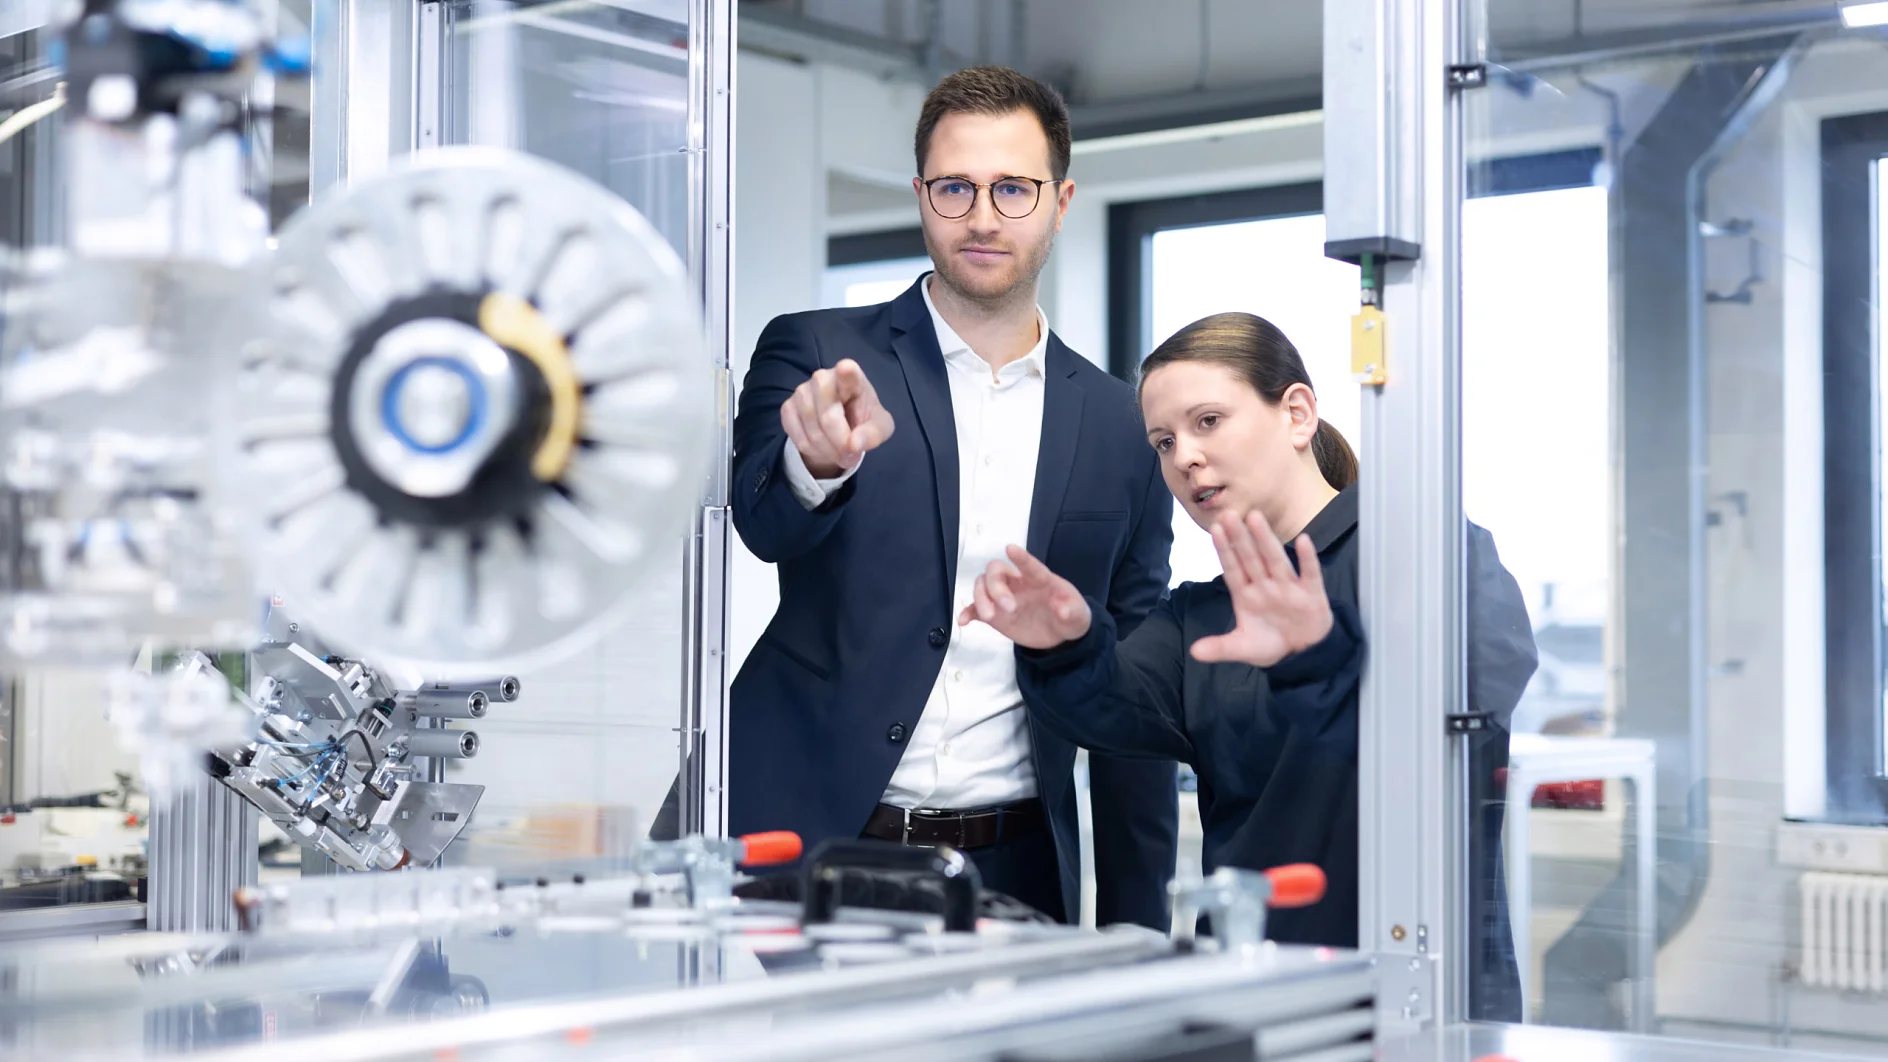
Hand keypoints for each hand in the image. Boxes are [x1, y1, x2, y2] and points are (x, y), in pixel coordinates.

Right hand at [781, 359, 894, 478]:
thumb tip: (854, 444)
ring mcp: (802, 391)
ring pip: (811, 428)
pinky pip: (797, 437)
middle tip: (851, 454)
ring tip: (841, 455)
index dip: (846, 372)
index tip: (845, 369)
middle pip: (827, 414)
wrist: (842, 426)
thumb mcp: (880, 427)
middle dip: (839, 440)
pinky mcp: (788, 407)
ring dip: (828, 450)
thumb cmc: (863, 419)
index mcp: (852, 378)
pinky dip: (812, 450)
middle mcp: (823, 378)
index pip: (847, 372)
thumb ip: (874, 434)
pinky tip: (824, 449)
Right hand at [957, 545, 1092, 649]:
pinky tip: (964, 621)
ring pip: (982, 586)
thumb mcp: (1079, 616)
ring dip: (981, 598)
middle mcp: (1018, 583)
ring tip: (990, 616)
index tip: (1010, 548)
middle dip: (997, 587)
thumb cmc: (1070, 616)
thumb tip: (1061, 608)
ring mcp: (1003, 597)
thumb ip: (1072, 611)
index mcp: (1040, 579)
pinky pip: (976, 608)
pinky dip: (967, 612)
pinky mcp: (994, 613)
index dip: (1020, 558)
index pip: (1029, 565)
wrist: (1059, 634)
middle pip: (996, 572)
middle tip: (1009, 608)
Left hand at [1190, 512, 1333, 667]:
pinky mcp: (1311, 594)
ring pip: (1275, 560)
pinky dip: (1308, 559)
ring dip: (1266, 540)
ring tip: (1256, 518)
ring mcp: (1288, 587)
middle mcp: (1265, 586)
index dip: (1224, 550)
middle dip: (1240, 537)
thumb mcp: (1243, 648)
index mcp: (1246, 595)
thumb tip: (1194, 652)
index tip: (1215, 530)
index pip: (1233, 569)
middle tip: (1229, 514)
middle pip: (1251, 558)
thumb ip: (1220, 648)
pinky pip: (1310, 573)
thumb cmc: (1270, 644)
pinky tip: (1304, 540)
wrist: (1303, 655)